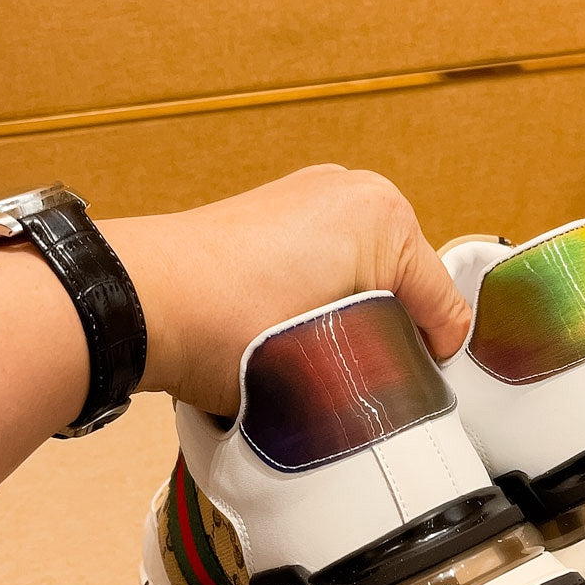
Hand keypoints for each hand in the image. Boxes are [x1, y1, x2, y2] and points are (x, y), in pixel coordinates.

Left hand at [103, 166, 471, 418]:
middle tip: (349, 377)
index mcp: (386, 217)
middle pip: (404, 290)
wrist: (141, 305)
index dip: (425, 366)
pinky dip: (316, 299)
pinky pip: (324, 265)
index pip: (443, 310)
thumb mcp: (341, 356)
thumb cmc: (227, 329)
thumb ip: (393, 363)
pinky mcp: (273, 211)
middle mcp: (351, 191)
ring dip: (349, 320)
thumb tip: (401, 384)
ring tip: (311, 356)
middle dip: (385, 336)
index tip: (396, 392)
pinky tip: (282, 330)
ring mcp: (309, 195)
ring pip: (362, 279)